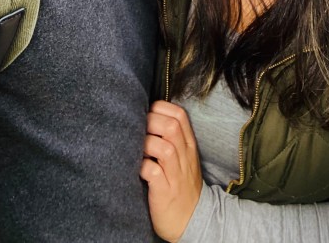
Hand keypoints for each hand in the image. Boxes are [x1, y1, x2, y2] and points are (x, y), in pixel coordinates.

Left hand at [140, 100, 202, 241]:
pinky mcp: (165, 192)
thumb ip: (172, 138)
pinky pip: (154, 173)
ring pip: (165, 149)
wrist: (191, 220)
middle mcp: (185, 158)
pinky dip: (142, 166)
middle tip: (137, 127)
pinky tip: (136, 166)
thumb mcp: (184, 158)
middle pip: (172, 128)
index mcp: (189, 146)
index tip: (147, 112)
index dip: (161, 108)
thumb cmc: (181, 185)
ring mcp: (176, 175)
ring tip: (136, 147)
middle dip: (151, 122)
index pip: (180, 116)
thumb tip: (148, 116)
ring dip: (146, 143)